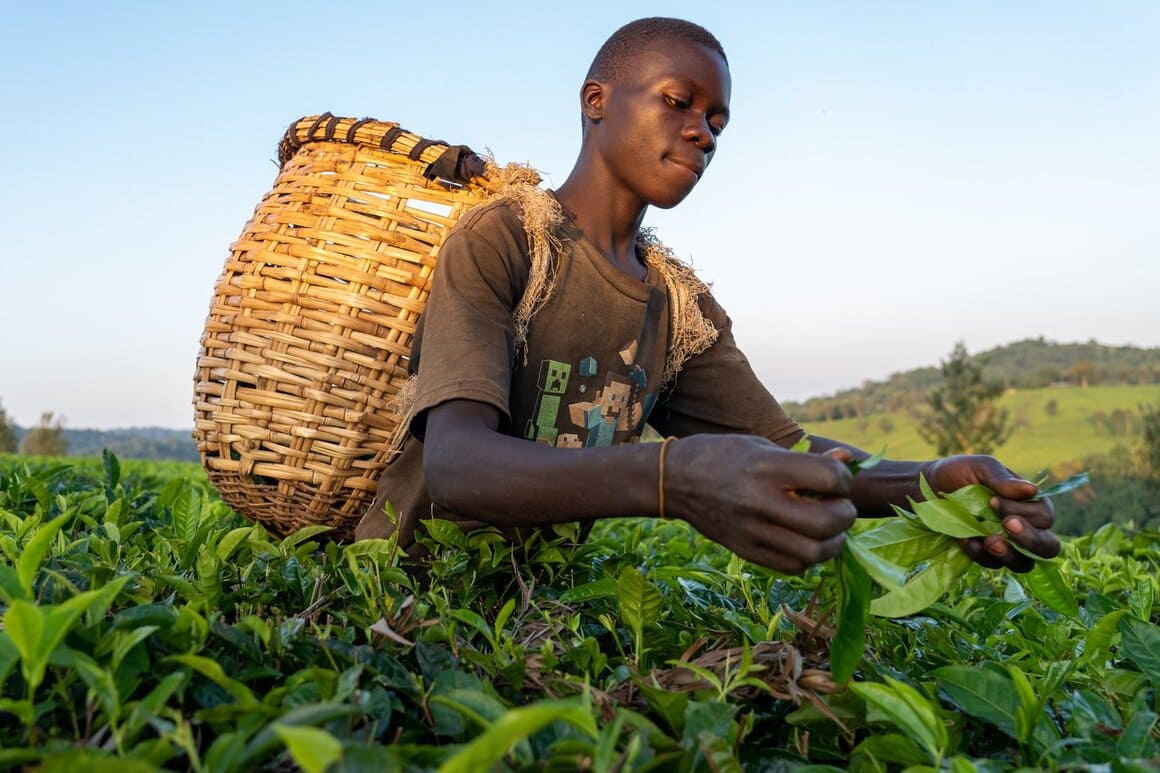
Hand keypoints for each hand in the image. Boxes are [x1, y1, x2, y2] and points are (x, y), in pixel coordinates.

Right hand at [665, 435, 856, 574]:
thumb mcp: (763, 445)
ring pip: (814, 552)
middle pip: (826, 522)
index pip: (829, 478)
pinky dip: (809, 557)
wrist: (675, 480)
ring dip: (833, 541)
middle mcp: (760, 501)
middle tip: (839, 506)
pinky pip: (793, 566)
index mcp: (766, 467)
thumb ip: (806, 458)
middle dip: (845, 514)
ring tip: (828, 527)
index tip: (836, 479)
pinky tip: (805, 540)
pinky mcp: (746, 551)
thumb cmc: (723, 455)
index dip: (843, 479)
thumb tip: (847, 461)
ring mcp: (752, 531)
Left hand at [926, 455, 1059, 571]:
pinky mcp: (986, 555)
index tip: (993, 501)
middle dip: (1031, 539)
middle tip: (1006, 526)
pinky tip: (962, 539)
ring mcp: (1006, 544)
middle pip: (1048, 546)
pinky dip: (978, 554)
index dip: (1024, 513)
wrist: (925, 488)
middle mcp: (1024, 526)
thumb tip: (1033, 490)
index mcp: (1028, 503)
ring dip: (1009, 555)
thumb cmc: (958, 473)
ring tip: (989, 541)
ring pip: (1024, 563)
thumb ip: (1003, 479)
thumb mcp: (980, 468)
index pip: (1044, 516)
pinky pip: (992, 564)